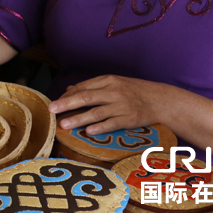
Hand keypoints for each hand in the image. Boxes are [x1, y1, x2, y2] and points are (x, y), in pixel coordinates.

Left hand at [47, 75, 169, 134]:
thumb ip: (92, 86)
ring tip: (64, 124)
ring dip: (78, 118)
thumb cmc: (134, 91)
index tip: (54, 103)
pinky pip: (112, 123)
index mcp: (108, 80)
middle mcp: (113, 91)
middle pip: (86, 97)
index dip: (67, 96)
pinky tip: (88, 132)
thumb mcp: (114, 83)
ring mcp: (121, 105)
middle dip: (66, 104)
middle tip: (52, 109)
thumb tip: (69, 90)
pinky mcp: (130, 118)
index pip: (83, 87)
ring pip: (96, 112)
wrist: (161, 99)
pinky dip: (100, 128)